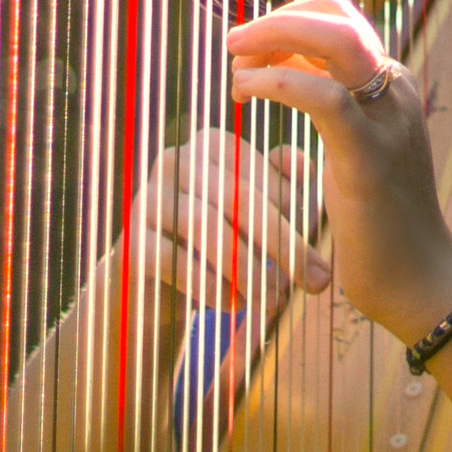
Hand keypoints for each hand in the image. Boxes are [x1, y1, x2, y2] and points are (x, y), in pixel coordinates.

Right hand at [133, 127, 328, 311]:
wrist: (153, 293)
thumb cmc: (216, 249)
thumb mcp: (252, 218)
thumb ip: (280, 188)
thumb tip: (306, 166)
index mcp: (209, 146)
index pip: (260, 172)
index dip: (294, 217)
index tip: (319, 265)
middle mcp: (174, 161)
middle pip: (240, 199)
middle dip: (284, 244)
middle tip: (315, 283)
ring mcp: (147, 200)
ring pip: (209, 228)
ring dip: (251, 269)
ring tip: (275, 303)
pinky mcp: (132, 242)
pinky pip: (179, 261)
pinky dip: (214, 287)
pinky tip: (235, 305)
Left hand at [225, 0, 451, 340]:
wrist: (420, 281)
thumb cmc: (378, 219)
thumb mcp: (350, 146)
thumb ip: (326, 101)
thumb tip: (280, 64)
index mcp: (391, 84)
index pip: (338, 16)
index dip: (287, 18)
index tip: (251, 49)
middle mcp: (394, 90)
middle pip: (335, 15)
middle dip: (274, 19)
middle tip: (234, 46)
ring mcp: (386, 120)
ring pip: (333, 39)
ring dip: (272, 38)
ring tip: (234, 68)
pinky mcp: (368, 156)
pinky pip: (322, 97)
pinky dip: (276, 82)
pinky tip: (246, 93)